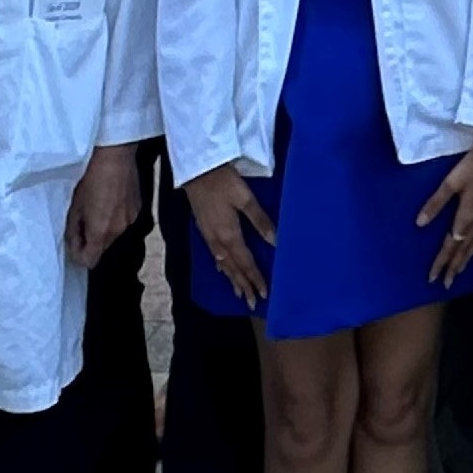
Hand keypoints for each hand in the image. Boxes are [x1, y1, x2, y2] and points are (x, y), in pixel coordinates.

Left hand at [65, 144, 139, 268]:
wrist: (116, 157)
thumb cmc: (91, 179)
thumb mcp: (75, 206)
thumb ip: (73, 231)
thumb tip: (73, 245)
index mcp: (101, 232)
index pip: (90, 260)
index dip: (78, 256)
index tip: (72, 244)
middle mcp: (119, 231)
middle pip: (103, 248)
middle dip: (91, 241)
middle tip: (81, 222)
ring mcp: (131, 220)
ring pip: (114, 234)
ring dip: (104, 228)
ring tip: (97, 208)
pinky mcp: (139, 209)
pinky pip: (124, 221)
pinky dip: (116, 217)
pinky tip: (111, 199)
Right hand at [181, 162, 274, 309]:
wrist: (197, 170)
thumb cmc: (224, 181)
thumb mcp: (245, 199)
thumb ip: (260, 221)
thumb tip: (275, 242)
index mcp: (230, 235)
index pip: (246, 263)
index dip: (255, 278)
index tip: (264, 293)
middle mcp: (218, 240)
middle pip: (233, 268)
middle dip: (244, 285)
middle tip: (254, 303)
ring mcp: (209, 236)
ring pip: (223, 264)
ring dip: (233, 279)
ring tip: (240, 294)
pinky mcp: (203, 229)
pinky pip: (214, 255)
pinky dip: (221, 266)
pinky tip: (222, 270)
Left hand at [425, 132, 472, 285]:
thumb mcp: (451, 181)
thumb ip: (436, 203)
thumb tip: (420, 224)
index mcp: (468, 214)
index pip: (451, 245)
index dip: (442, 262)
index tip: (433, 277)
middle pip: (465, 249)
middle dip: (454, 267)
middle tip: (445, 284)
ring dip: (466, 259)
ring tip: (458, 272)